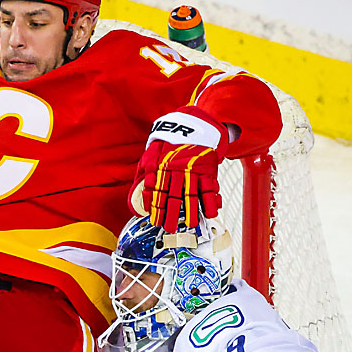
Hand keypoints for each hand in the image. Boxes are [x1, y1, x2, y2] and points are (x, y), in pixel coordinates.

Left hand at [129, 107, 229, 230]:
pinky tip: (210, 213)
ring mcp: (192, 169)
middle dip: (171, 214)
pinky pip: (209, 187)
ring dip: (191, 210)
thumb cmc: (169, 144)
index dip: (156, 208)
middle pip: (173, 195)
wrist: (191, 123)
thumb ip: (144, 176)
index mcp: (160, 166)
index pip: (157, 192)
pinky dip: (210, 201)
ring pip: (191, 193)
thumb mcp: (151, 155)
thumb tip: (140, 200)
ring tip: (191, 223)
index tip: (155, 221)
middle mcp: (176, 169)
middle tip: (170, 227)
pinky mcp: (207, 168)